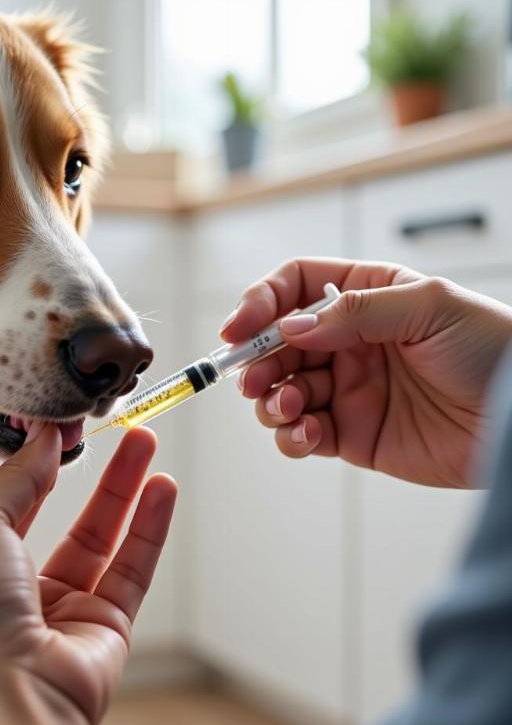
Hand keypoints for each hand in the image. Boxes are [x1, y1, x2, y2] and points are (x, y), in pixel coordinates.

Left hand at [0, 425, 176, 724]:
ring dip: (127, 492)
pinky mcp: (105, 630)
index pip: (11, 507)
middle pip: (65, 520)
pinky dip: (150, 527)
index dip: (38, 467)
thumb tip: (43, 440)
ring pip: (104, 541)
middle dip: (93, 475)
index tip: (65, 432)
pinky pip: (132, 568)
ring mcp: (63, 614)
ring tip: (146, 444)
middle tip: (119, 433)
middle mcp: (16, 593)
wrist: (0, 695)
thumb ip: (15, 476)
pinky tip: (162, 488)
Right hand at [220, 258, 511, 487]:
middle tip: (253, 378)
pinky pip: (302, 434)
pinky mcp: (351, 434)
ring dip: (270, 401)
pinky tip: (306, 434)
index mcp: (364, 297)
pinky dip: (291, 437)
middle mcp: (348, 342)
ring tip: (287, 407)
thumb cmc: (492, 349)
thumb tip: (290, 328)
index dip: (259, 303)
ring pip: (280, 392)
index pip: (294, 287)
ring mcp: (347, 388)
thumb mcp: (426, 307)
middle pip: (276, 344)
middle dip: (256, 361)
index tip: (238, 328)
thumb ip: (354, 313)